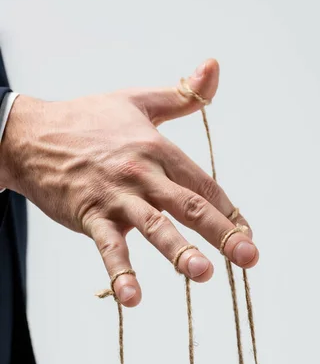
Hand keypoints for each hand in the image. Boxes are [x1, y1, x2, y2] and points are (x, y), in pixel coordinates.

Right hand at [0, 59, 258, 306]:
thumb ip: (182, 93)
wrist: (29, 134)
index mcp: (158, 148)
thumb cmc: (86, 119)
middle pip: (189, 205)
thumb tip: (215, 65)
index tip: (247, 235)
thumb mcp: (138, 100)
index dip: (229, 211)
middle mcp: (142, 173)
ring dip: (179, 251)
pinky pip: (108, 247)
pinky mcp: (89, 214)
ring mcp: (116, 196)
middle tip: (248, 257)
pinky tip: (133, 298)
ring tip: (203, 274)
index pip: (203, 183)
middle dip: (222, 233)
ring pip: (154, 226)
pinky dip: (120, 273)